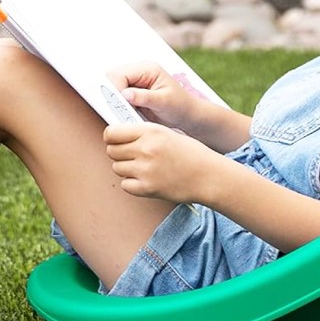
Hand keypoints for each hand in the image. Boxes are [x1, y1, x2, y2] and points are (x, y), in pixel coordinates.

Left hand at [104, 122, 222, 203]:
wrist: (209, 176)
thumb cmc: (192, 154)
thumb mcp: (167, 133)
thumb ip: (143, 133)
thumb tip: (119, 135)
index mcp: (150, 132)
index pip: (111, 133)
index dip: (111, 137)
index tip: (115, 140)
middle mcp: (145, 149)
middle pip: (111, 151)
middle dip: (118, 153)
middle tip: (131, 155)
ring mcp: (145, 170)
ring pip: (117, 167)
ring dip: (126, 168)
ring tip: (143, 167)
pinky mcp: (147, 188)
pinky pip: (125, 184)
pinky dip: (132, 183)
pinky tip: (145, 179)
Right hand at [106, 62, 203, 131]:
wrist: (188, 115)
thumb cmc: (180, 106)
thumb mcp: (164, 102)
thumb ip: (144, 97)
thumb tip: (125, 94)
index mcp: (147, 69)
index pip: (120, 74)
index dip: (115, 90)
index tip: (118, 106)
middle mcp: (138, 72)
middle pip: (112, 78)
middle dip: (112, 95)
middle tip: (118, 112)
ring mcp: (134, 82)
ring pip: (112, 88)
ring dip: (114, 101)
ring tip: (123, 114)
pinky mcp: (132, 93)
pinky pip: (117, 97)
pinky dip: (118, 106)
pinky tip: (125, 115)